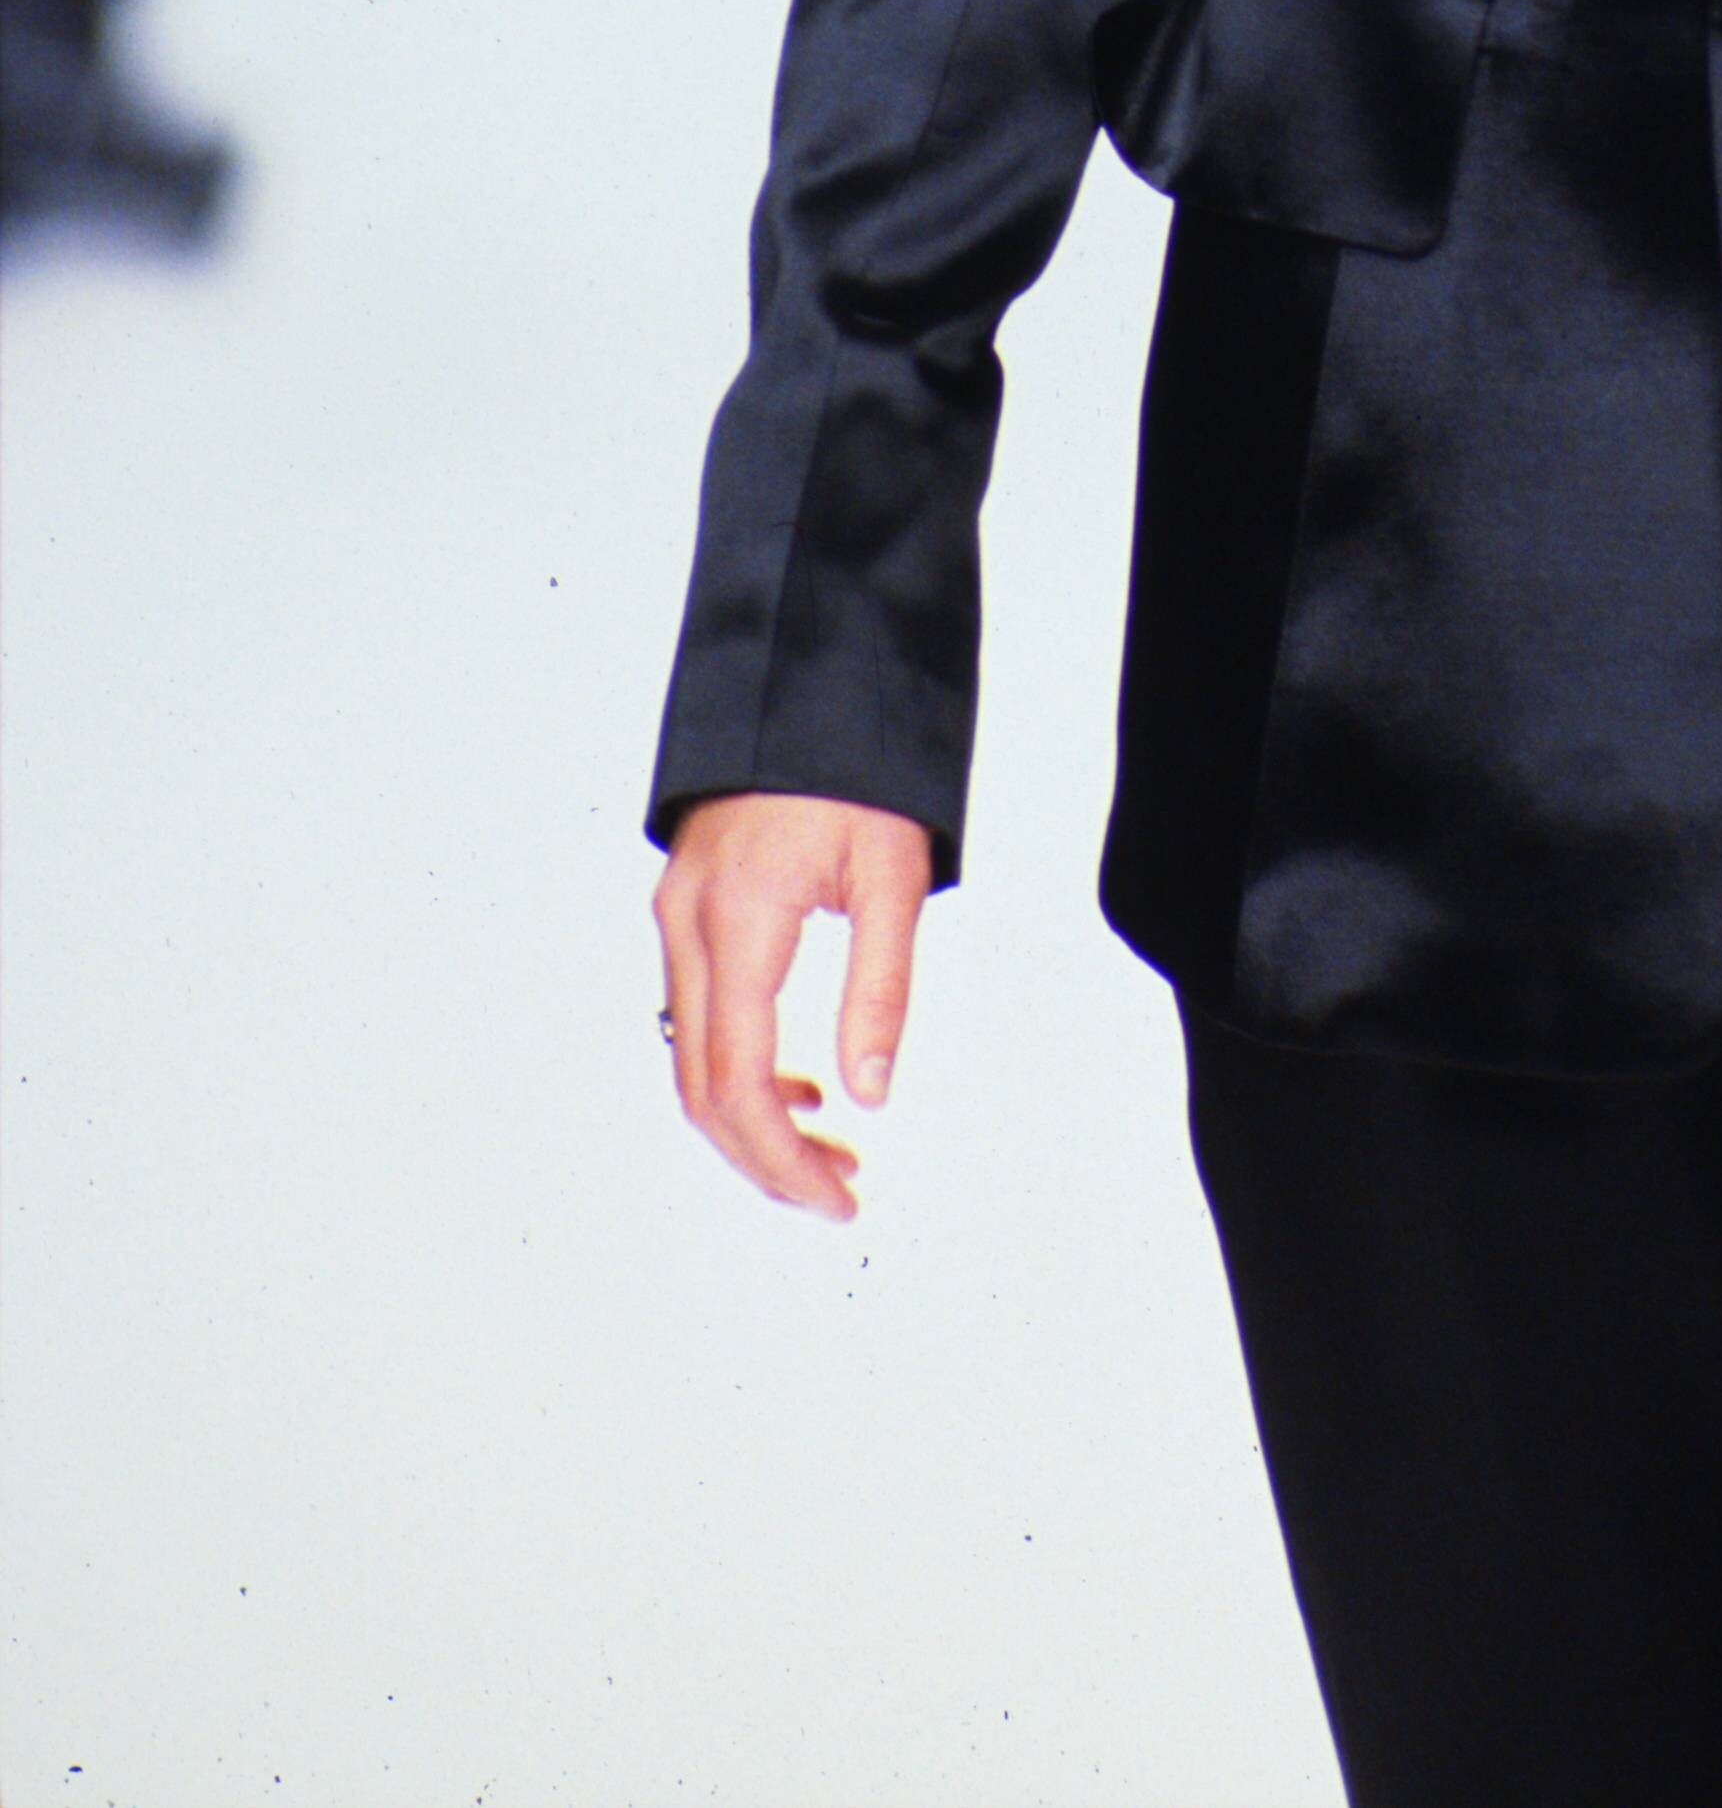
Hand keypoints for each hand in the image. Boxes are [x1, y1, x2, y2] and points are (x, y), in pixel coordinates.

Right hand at [654, 794, 932, 1218]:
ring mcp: (678, 910)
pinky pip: (697, 1010)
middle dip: (764, 1156)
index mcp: (741, 920)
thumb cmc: (859, 765)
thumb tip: (870, 1094)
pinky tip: (801, 1082)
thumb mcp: (892, 877)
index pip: (740, 1082)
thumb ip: (881, 989)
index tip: (835, 1197)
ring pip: (691, 1054)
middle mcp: (689, 923)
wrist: (811, 675)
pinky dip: (738, 1064)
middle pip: (701, 1085)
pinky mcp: (686, 901)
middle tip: (836, 1191)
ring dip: (751, 1116)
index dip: (782, 1159)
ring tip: (830, 1149)